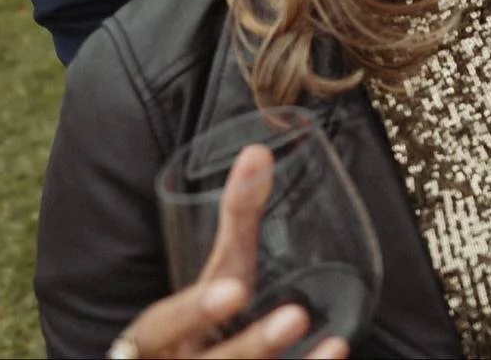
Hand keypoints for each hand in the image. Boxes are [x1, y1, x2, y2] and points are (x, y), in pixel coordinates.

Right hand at [109, 145, 347, 358]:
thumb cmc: (201, 321)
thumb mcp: (214, 272)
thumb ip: (235, 223)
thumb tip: (257, 151)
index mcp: (155, 340)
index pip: (160, 325)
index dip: (193, 311)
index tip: (234, 288)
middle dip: (250, 347)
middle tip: (295, 316)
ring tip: (335, 344)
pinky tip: (335, 355)